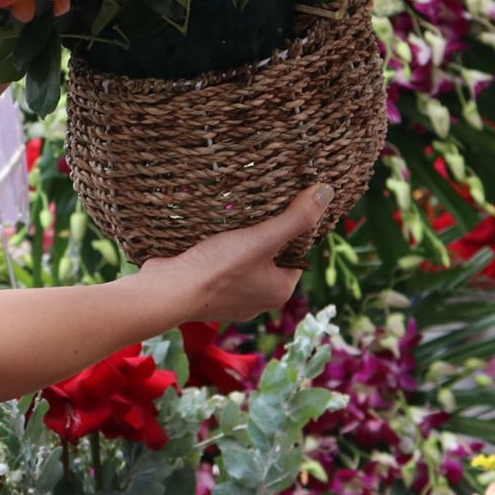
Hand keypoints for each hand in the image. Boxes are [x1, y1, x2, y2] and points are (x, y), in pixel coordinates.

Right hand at [137, 184, 331, 324]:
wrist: (168, 292)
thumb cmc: (218, 268)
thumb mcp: (262, 238)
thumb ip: (295, 218)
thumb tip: (327, 193)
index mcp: (279, 292)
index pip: (295, 256)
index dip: (290, 231)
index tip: (278, 209)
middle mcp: (258, 302)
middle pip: (268, 259)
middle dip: (261, 237)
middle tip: (253, 212)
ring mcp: (230, 301)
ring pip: (242, 265)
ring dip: (237, 245)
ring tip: (230, 221)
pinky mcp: (206, 295)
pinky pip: (219, 270)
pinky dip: (215, 255)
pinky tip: (207, 238)